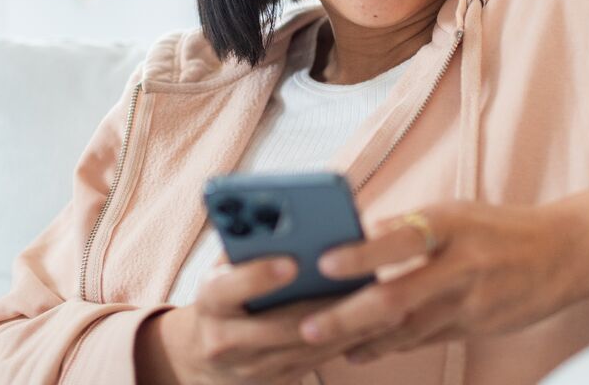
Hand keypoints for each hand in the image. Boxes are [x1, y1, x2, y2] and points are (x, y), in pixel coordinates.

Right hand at [140, 255, 398, 384]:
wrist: (205, 355)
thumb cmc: (225, 292)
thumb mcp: (225, 268)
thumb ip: (248, 246)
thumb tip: (289, 220)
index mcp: (209, 300)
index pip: (226, 288)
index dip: (257, 276)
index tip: (291, 261)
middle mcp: (222, 338)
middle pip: (279, 326)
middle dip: (323, 307)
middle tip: (361, 286)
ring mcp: (249, 367)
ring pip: (305, 348)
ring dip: (346, 327)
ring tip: (382, 303)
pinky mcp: (274, 381)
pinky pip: (316, 362)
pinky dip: (345, 342)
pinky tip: (374, 324)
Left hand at [294, 200, 580, 364]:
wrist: (563, 254)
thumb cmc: (499, 228)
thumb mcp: (456, 212)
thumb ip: (409, 227)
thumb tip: (357, 235)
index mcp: (452, 225)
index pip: (401, 240)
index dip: (363, 254)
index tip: (325, 263)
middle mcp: (461, 265)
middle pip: (398, 296)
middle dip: (348, 316)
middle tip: (309, 326)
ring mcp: (470, 302)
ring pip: (407, 329)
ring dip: (362, 339)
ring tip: (322, 345)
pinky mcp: (475, 328)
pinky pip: (424, 341)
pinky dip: (389, 346)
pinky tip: (360, 351)